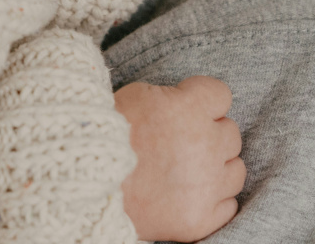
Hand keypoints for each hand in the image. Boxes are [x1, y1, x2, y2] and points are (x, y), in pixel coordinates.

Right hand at [115, 77, 246, 242]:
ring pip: (235, 170)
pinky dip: (212, 201)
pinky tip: (190, 195)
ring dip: (216, 168)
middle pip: (231, 133)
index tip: (187, 109)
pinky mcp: (199, 219)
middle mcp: (205, 145)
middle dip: (209, 135)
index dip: (203, 101)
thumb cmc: (103, 134)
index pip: (221, 95)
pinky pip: (228, 205)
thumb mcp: (137, 95)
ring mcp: (205, 185)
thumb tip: (188, 103)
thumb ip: (172, 97)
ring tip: (186, 171)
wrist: (80, 182)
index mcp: (189, 108)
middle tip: (180, 143)